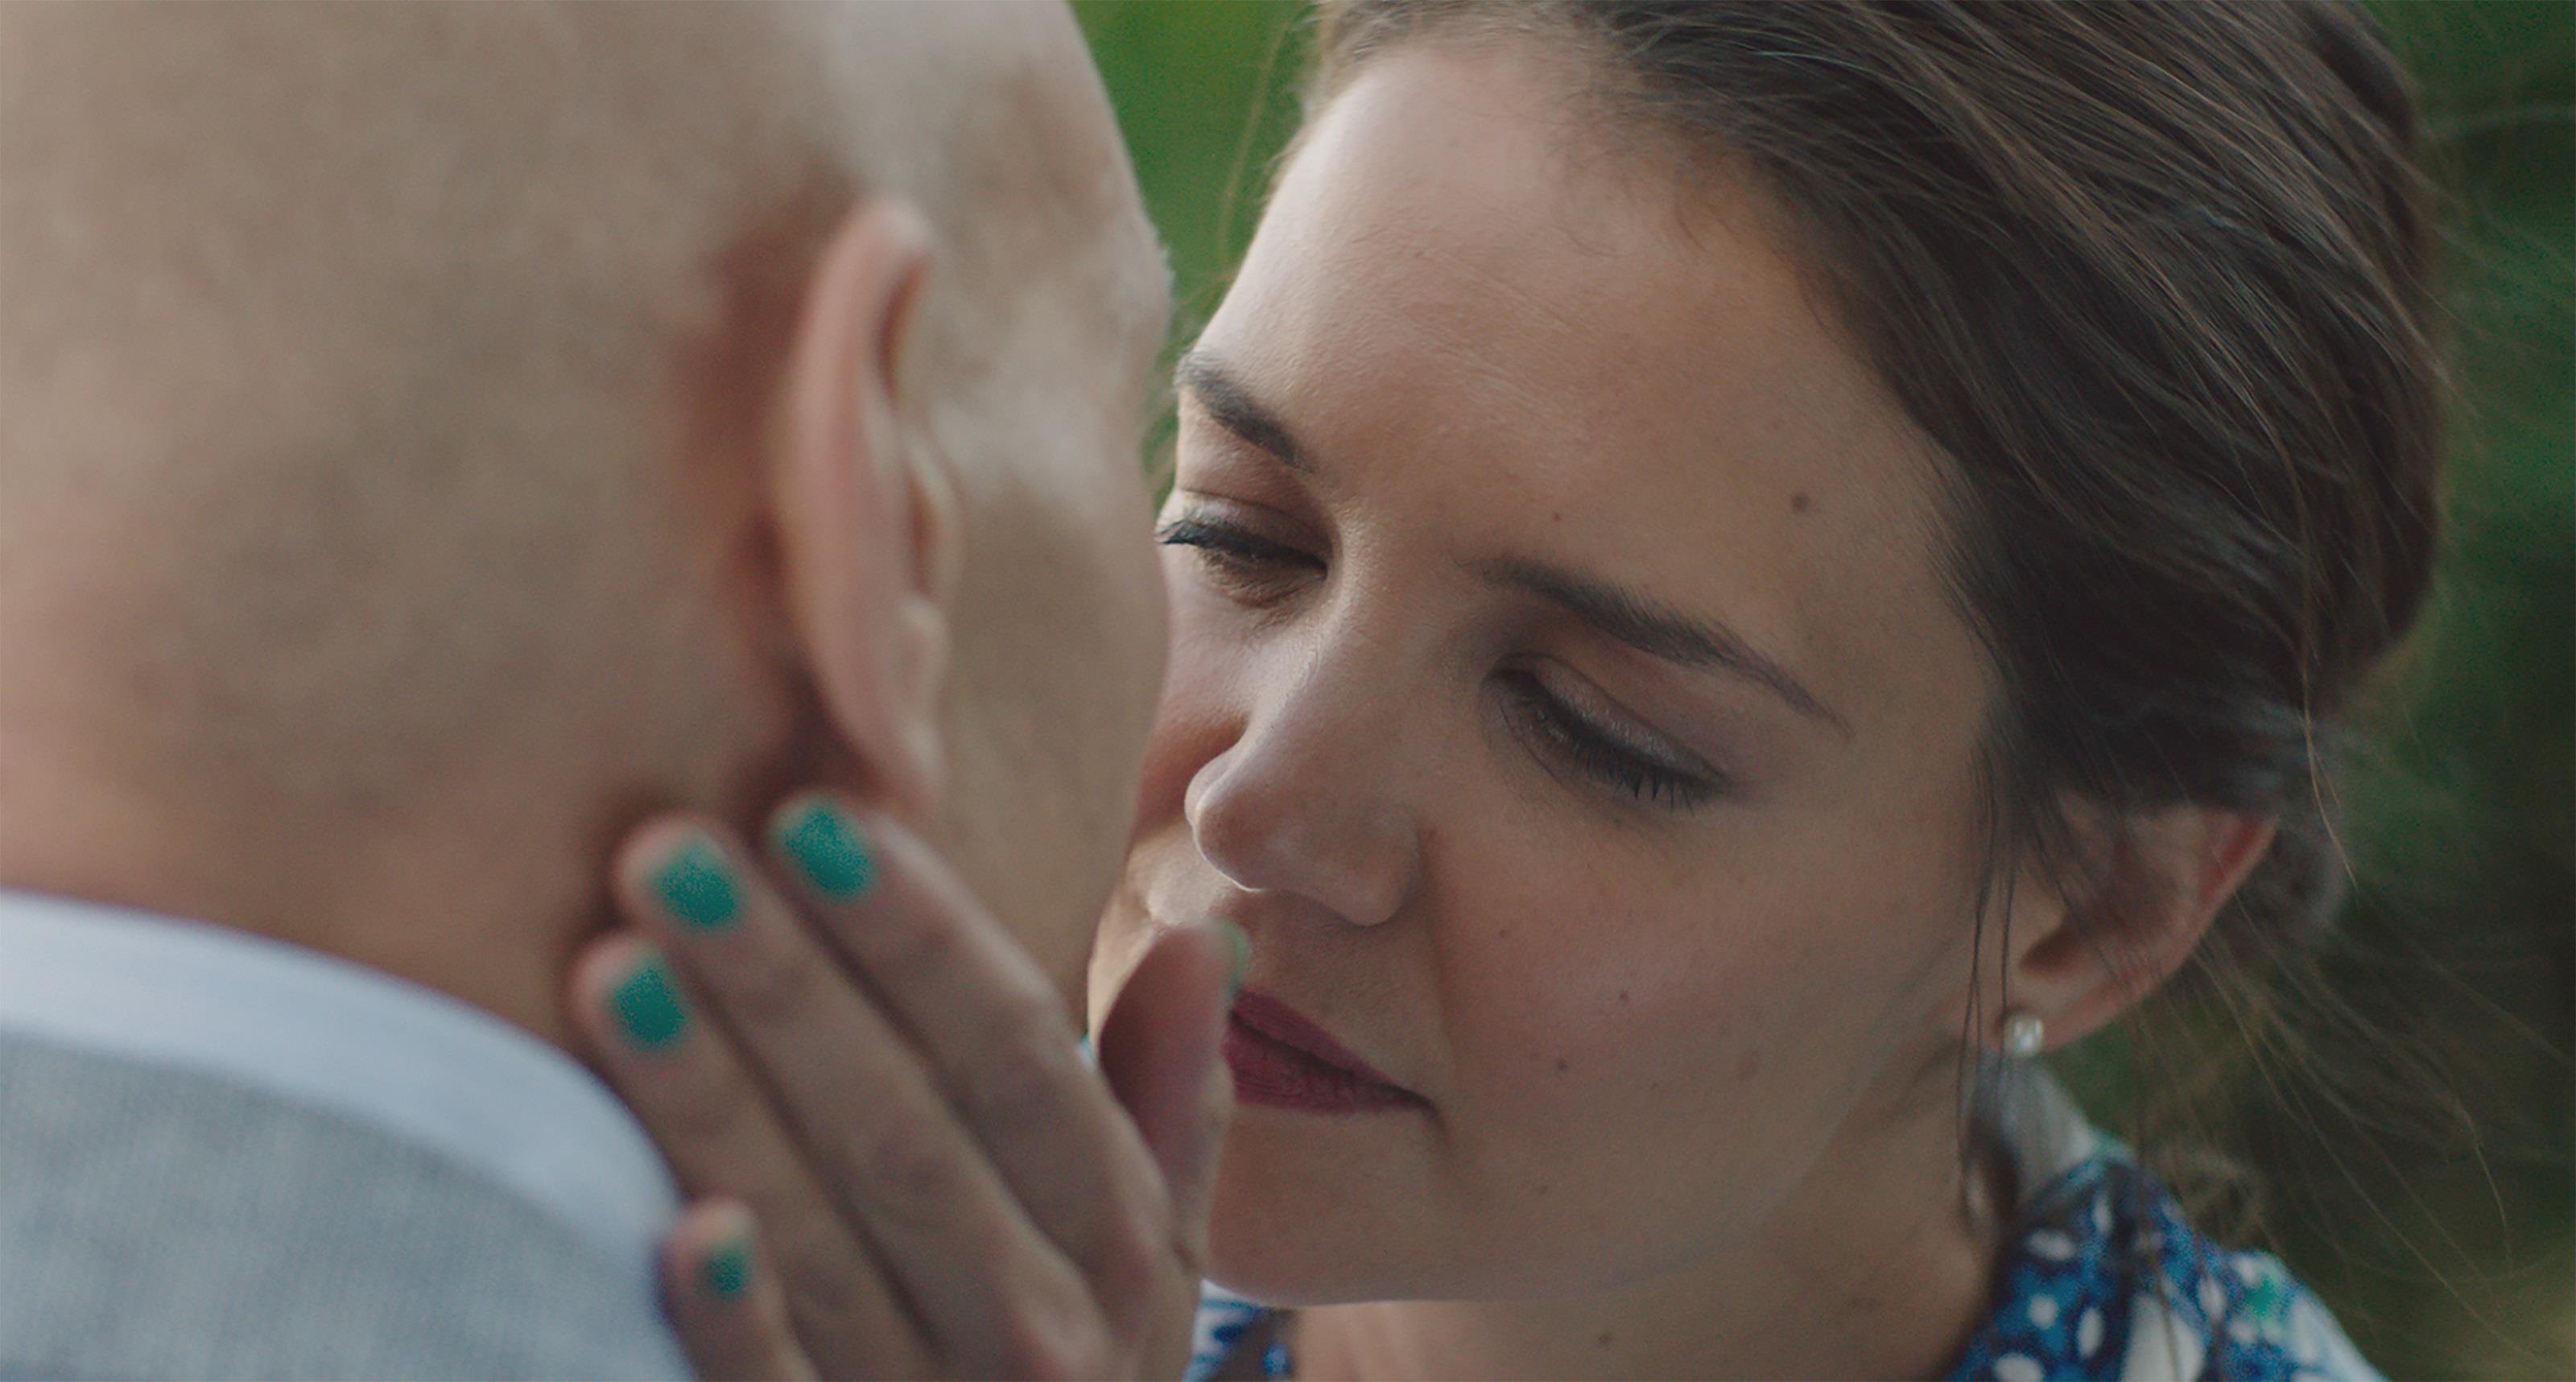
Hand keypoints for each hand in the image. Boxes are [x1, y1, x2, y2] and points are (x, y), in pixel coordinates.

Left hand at [566, 793, 1238, 1379]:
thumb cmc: (1063, 1362)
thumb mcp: (1145, 1252)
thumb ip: (1169, 1099)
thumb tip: (1202, 936)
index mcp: (1118, 1246)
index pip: (1021, 1060)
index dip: (921, 938)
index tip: (817, 817)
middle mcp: (1047, 1334)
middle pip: (911, 1132)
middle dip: (789, 984)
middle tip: (672, 851)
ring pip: (827, 1239)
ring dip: (718, 1102)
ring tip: (611, 967)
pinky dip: (738, 1319)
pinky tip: (670, 1221)